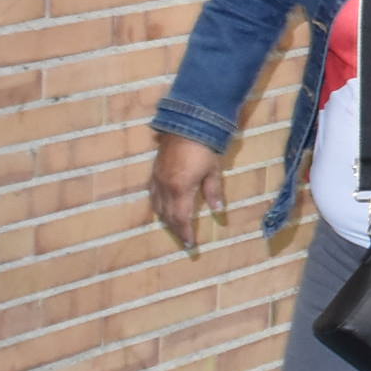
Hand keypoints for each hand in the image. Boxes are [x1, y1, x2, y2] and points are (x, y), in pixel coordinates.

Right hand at [149, 133, 226, 248]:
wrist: (185, 125)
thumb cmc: (204, 148)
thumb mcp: (213, 171)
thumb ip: (213, 192)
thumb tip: (218, 211)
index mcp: (180, 189)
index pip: (181, 218)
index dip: (185, 233)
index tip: (191, 245)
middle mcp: (164, 188)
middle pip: (168, 216)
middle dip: (176, 229)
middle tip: (185, 240)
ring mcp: (156, 180)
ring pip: (157, 207)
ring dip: (166, 220)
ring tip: (175, 228)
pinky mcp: (153, 173)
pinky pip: (152, 195)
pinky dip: (157, 206)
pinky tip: (162, 209)